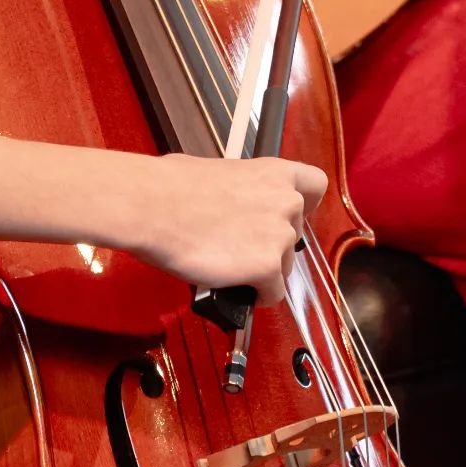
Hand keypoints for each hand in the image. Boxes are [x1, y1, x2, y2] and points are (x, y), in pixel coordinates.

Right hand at [133, 153, 325, 305]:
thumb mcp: (213, 170)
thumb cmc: (169, 186)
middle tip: (240, 247)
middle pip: (295, 235)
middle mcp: (286, 201)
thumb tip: (228, 199)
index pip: (315, 185)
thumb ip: (239, 187)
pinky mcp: (267, 267)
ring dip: (261, 271)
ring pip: (283, 266)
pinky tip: (233, 287)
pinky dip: (255, 296)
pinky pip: (272, 294)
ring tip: (229, 266)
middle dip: (271, 244)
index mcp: (273, 172)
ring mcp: (280, 235)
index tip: (286, 216)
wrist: (150, 206)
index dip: (303, 205)